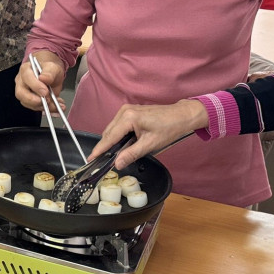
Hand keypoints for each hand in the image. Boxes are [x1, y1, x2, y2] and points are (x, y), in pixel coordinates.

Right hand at [15, 51, 66, 112]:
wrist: (52, 76)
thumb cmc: (50, 70)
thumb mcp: (53, 68)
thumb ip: (49, 73)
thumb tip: (43, 78)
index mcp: (25, 70)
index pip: (26, 78)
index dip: (35, 86)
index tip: (45, 92)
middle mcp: (22, 82)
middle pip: (21, 94)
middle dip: (34, 100)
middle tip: (47, 101)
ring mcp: (24, 93)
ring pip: (27, 103)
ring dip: (43, 107)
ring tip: (56, 105)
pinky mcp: (30, 102)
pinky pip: (35, 108)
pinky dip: (47, 110)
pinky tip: (56, 108)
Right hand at [91, 100, 208, 169]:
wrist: (181, 116)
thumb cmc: (169, 128)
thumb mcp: (150, 144)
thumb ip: (131, 154)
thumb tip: (117, 164)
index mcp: (128, 118)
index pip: (109, 137)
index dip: (100, 149)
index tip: (91, 159)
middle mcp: (124, 112)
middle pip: (108, 132)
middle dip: (105, 146)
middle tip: (102, 161)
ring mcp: (126, 110)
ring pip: (112, 129)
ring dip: (112, 141)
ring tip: (113, 154)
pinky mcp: (130, 111)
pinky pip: (118, 125)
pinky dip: (118, 135)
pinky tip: (122, 144)